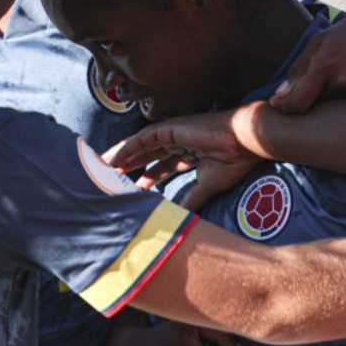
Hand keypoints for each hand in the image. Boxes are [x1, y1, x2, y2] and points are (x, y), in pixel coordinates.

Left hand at [103, 107, 262, 209]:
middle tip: (110, 179)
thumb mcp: (207, 186)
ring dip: (121, 158)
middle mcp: (178, 142)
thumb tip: (180, 216)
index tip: (132, 189)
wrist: (243, 143)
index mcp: (190, 153)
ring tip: (102, 170)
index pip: (161, 166)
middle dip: (129, 167)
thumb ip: (191, 199)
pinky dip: (125, 150)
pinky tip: (112, 161)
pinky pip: (141, 140)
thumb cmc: (233, 161)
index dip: (147, 177)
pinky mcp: (167, 128)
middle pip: (147, 156)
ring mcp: (172, 133)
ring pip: (140, 146)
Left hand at [270, 0, 345, 113]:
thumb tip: (280, 96)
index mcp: (325, 62)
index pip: (297, 102)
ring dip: (335, 97)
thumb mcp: (323, 40)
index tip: (278, 105)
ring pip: (336, 106)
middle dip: (313, 98)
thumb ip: (300, 68)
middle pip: (316, 105)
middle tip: (323, 81)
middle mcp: (343, 79)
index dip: (284, 108)